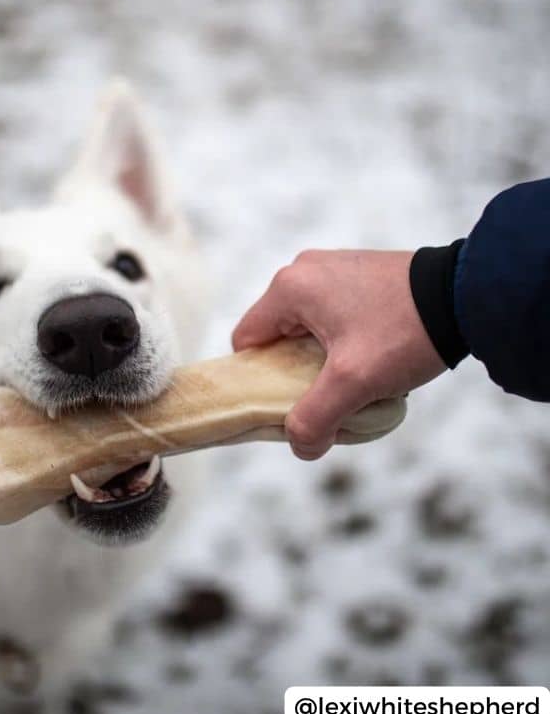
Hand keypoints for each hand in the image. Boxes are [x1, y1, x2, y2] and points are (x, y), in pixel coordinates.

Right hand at [232, 250, 445, 459]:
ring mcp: (332, 266)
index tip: (284, 401)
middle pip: (276, 335)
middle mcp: (303, 270)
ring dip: (321, 356)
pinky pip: (330, 312)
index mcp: (289, 288)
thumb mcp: (353, 382)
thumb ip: (315, 418)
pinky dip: (341, 338)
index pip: (246, 341)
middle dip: (295, 370)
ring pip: (305, 326)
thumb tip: (301, 446)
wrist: (468, 295)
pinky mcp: (356, 270)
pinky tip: (372, 352)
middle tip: (328, 393)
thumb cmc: (404, 332)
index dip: (258, 378)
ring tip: (356, 374)